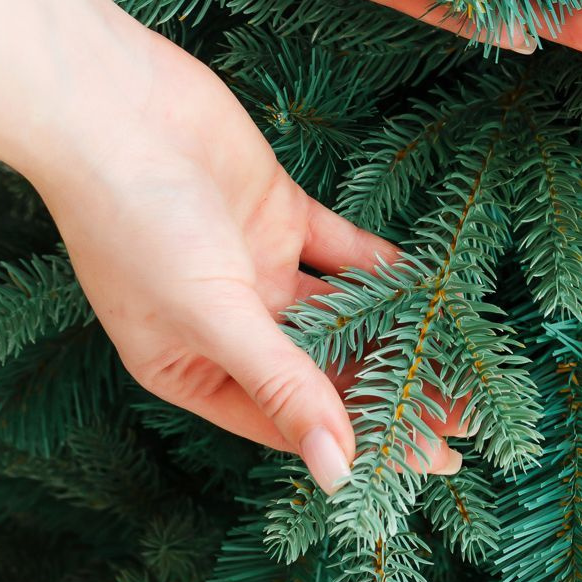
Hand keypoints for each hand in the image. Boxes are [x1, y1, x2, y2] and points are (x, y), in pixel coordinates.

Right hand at [21, 0, 462, 494]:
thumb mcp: (211, 314)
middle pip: (324, 369)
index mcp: (190, 368)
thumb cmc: (135, 221)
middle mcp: (227, 323)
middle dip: (391, 391)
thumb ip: (282, 387)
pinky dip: (382, 268)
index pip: (291, 420)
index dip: (363, 442)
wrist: (111, 107)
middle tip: (470, 414)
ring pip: (339, 312)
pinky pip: (343, 250)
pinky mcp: (277, 210)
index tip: (434, 461)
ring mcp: (255, 264)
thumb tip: (337, 475)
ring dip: (396, 332)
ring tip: (465, 358)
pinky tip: (433, 288)